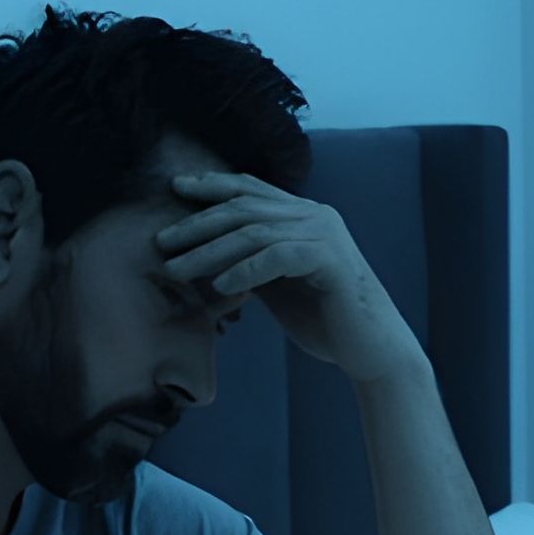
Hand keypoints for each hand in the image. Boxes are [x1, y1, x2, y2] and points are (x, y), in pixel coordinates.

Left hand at [156, 171, 425, 384]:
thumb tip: (206, 257)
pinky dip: (244, 270)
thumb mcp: (277, 286)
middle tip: (162, 242)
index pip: (251, 190)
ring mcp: (324, 234)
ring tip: (177, 269)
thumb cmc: (325, 320)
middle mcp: (315, 215)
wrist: (371, 350)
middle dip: (197, 223)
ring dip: (209, 251)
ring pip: (254, 232)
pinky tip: (218, 287)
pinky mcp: (329, 260)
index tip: (175, 188)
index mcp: (304, 215)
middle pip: (244, 209)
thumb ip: (250, 263)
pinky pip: (277, 257)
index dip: (212, 185)